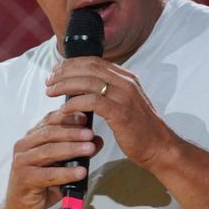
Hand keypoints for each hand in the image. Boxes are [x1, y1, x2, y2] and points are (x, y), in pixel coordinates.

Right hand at [0, 107, 100, 208]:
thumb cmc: (40, 184)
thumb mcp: (61, 164)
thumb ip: (76, 151)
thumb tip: (97, 139)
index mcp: (31, 138)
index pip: (49, 121)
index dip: (68, 117)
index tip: (85, 117)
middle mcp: (23, 147)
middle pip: (50, 133)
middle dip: (72, 132)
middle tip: (90, 133)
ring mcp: (22, 162)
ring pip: (49, 151)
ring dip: (72, 149)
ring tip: (90, 149)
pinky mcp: (24, 179)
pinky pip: (48, 174)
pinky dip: (66, 172)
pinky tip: (81, 172)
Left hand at [44, 57, 175, 170]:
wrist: (159, 147)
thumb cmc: (139, 129)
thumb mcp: (125, 103)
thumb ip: (109, 92)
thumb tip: (83, 88)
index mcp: (126, 77)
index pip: (94, 61)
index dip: (72, 64)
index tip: (56, 71)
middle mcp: (126, 82)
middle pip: (88, 67)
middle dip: (64, 72)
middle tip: (49, 81)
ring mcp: (124, 96)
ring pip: (88, 81)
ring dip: (65, 85)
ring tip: (51, 92)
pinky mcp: (120, 112)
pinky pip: (92, 102)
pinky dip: (75, 103)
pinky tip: (64, 109)